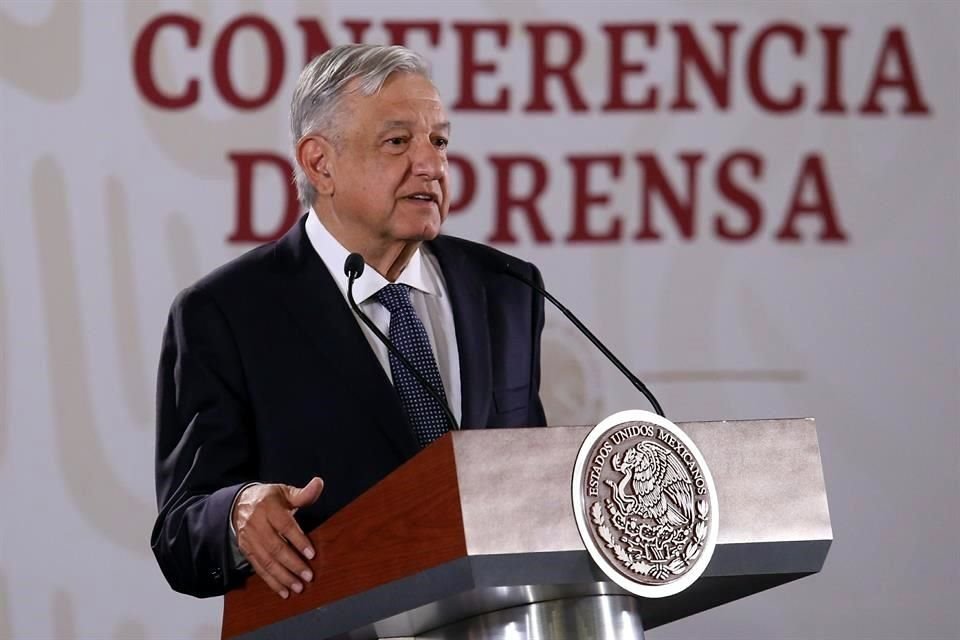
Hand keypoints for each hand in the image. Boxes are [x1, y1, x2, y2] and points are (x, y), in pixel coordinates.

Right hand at [233, 477, 323, 598]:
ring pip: (266, 560)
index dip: (298, 540)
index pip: (285, 526)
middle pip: (275, 547)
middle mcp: (256, 524)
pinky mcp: (246, 550)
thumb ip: (303, 493)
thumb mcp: (284, 492)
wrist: (237, 504)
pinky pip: (259, 568)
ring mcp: (250, 539)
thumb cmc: (268, 498)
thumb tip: (319, 483)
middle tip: (308, 576)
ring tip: (298, 587)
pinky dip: (271, 581)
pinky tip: (283, 591)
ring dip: (282, 576)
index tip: (311, 554)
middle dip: (292, 564)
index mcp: (268, 507)